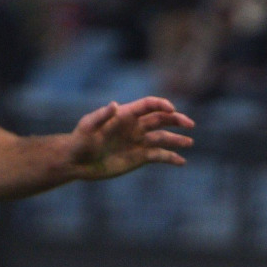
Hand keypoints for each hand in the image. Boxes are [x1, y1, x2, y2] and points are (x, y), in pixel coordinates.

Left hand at [68, 97, 194, 179]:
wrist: (77, 162)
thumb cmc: (79, 141)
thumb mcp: (87, 126)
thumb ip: (101, 115)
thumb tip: (115, 104)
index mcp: (126, 115)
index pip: (149, 105)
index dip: (162, 105)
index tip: (172, 110)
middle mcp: (136, 127)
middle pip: (162, 119)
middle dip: (177, 120)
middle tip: (190, 124)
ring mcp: (139, 142)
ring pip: (164, 138)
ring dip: (178, 139)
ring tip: (189, 142)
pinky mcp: (140, 157)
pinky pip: (160, 156)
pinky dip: (171, 158)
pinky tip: (182, 161)